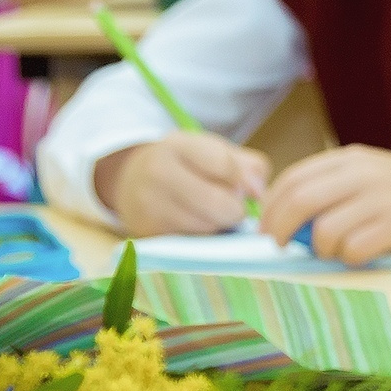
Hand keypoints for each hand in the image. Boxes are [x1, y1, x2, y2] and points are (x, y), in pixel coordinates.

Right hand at [96, 133, 269, 236]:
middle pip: (218, 202)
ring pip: (207, 227)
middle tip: (231, 206)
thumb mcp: (214, 151)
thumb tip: (258, 194)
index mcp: (177, 145)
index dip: (242, 180)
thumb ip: (248, 166)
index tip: (242, 186)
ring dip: (219, 226)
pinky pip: (193, 244)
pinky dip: (202, 239)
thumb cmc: (186, 165)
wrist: (132, 181)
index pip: (223, 164)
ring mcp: (149, 206)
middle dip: (235, 209)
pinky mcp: (147, 234)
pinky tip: (195, 226)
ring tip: (210, 214)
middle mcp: (157, 173)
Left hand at [259, 146, 390, 262]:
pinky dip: (347, 258)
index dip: (271, 206)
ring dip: (319, 248)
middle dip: (280, 228)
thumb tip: (277, 212)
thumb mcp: (363, 174)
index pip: (294, 178)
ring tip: (330, 250)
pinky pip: (353, 249)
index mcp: (349, 158)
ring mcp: (381, 200)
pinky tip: (356, 254)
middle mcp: (363, 175)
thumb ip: (326, 185)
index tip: (265, 227)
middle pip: (302, 201)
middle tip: (279, 244)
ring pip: (325, 230)